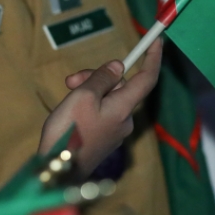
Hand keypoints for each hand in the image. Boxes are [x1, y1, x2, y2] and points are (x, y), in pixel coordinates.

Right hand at [39, 38, 163, 175]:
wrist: (58, 173)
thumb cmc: (70, 133)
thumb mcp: (83, 96)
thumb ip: (102, 78)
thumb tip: (119, 67)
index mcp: (124, 108)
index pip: (147, 79)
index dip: (153, 58)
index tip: (156, 40)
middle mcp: (124, 120)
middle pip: (119, 86)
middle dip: (97, 77)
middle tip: (71, 80)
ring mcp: (114, 131)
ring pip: (107, 99)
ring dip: (88, 91)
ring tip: (66, 95)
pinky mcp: (103, 140)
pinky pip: (101, 113)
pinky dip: (87, 106)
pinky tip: (70, 113)